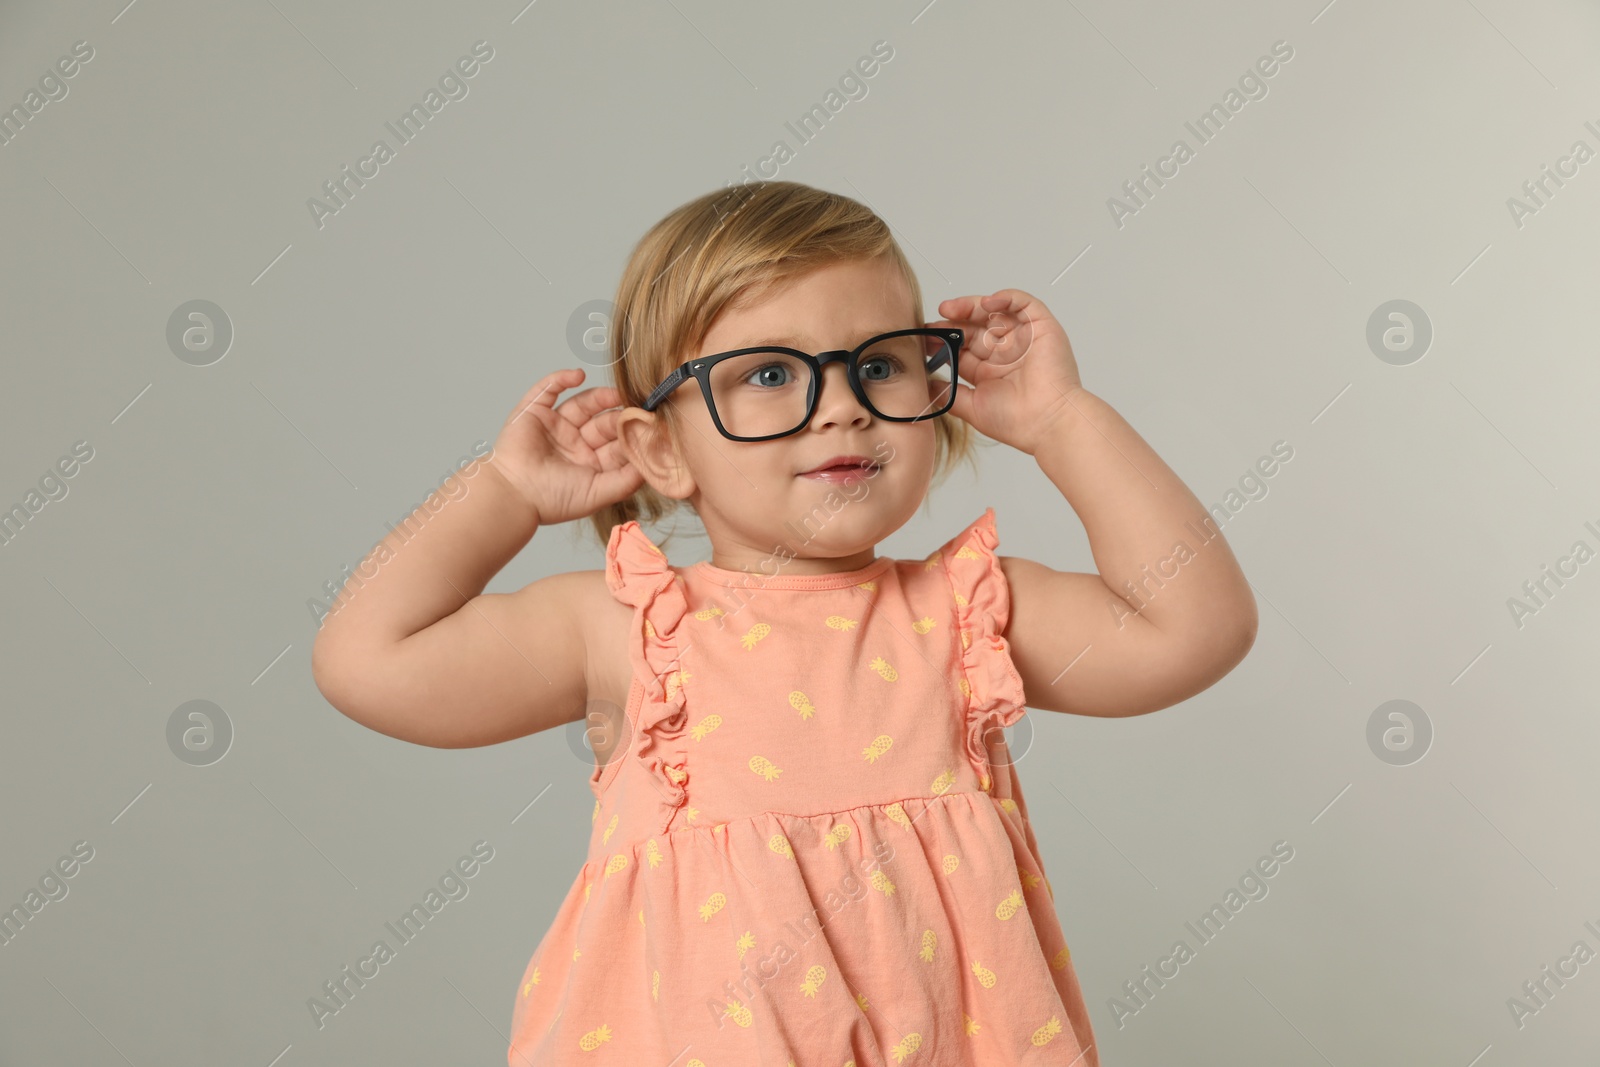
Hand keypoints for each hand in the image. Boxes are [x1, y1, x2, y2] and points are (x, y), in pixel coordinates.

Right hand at [487, 368, 644, 525]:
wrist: (514, 495)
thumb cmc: (553, 500)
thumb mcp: (599, 493)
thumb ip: (627, 479)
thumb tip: (654, 464)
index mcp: (591, 463)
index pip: (617, 444)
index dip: (632, 435)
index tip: (651, 425)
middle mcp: (575, 443)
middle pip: (604, 422)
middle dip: (620, 415)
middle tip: (637, 407)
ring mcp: (555, 426)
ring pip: (583, 403)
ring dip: (600, 396)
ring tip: (617, 393)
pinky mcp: (534, 411)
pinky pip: (549, 388)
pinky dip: (562, 378)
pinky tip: (578, 375)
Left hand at [929, 289, 1086, 454]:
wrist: (1048, 423)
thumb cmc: (1017, 421)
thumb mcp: (972, 407)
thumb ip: (948, 394)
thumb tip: (925, 385)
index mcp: (990, 370)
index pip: (963, 346)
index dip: (944, 339)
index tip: (925, 338)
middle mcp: (1006, 352)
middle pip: (975, 327)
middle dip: (954, 322)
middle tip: (935, 321)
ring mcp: (1024, 339)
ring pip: (995, 312)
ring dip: (972, 307)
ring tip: (951, 309)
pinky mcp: (1042, 328)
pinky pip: (1023, 304)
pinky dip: (1005, 298)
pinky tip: (987, 304)